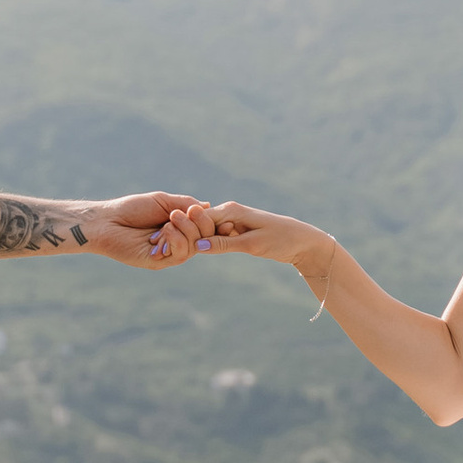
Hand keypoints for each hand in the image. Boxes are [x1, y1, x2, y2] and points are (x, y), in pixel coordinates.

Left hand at [85, 193, 209, 267]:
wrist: (107, 221)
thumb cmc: (132, 209)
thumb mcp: (163, 201)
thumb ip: (186, 203)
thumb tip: (208, 206)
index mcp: (179, 227)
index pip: (204, 227)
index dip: (210, 221)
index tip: (206, 212)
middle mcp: (176, 242)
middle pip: (204, 238)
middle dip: (199, 223)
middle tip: (183, 212)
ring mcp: (168, 254)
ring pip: (193, 247)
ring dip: (186, 230)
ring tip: (169, 220)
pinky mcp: (159, 263)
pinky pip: (180, 255)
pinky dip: (176, 240)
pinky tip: (163, 232)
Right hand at [168, 201, 330, 279]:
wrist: (303, 241)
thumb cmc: (280, 239)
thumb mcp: (251, 244)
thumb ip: (223, 245)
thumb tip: (196, 246)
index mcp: (231, 210)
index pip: (199, 218)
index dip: (181, 229)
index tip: (162, 241)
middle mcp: (229, 213)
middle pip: (199, 224)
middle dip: (183, 235)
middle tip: (159, 248)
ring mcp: (232, 222)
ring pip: (206, 232)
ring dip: (193, 241)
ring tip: (169, 251)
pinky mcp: (237, 231)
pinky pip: (216, 237)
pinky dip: (207, 245)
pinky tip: (193, 252)